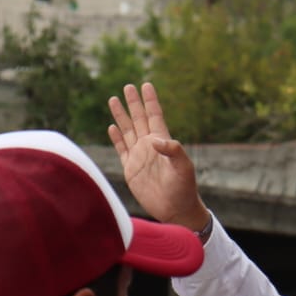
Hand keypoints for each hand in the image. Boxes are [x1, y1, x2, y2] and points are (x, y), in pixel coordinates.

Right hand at [108, 83, 210, 231]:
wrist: (174, 210)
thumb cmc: (184, 189)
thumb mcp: (183, 168)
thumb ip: (173, 151)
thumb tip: (154, 140)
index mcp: (163, 142)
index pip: (155, 116)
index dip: (150, 101)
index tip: (146, 85)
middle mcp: (150, 146)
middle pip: (140, 119)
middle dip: (134, 103)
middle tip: (128, 86)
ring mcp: (139, 156)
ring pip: (128, 130)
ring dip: (121, 116)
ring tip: (114, 99)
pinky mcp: (131, 168)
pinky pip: (121, 149)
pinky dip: (116, 137)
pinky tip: (112, 126)